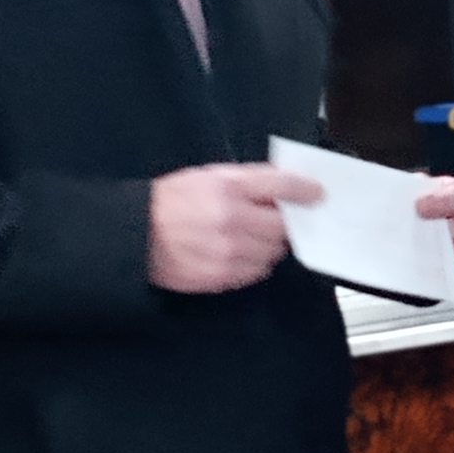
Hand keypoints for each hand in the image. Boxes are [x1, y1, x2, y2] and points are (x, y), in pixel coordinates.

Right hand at [147, 164, 322, 293]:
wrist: (137, 236)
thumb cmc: (170, 202)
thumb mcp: (209, 176)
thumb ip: (248, 180)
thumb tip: (282, 186)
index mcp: (229, 187)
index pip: (281, 185)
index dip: (304, 189)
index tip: (316, 193)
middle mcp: (233, 219)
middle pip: (283, 226)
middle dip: (282, 223)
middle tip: (271, 219)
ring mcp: (229, 251)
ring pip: (274, 252)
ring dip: (269, 245)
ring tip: (247, 237)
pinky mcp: (223, 276)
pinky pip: (257, 272)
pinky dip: (255, 263)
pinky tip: (237, 252)